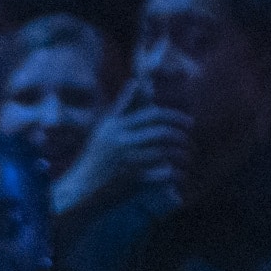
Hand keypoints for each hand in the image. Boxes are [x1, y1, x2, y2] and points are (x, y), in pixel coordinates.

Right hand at [52, 96, 191, 215]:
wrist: (81, 188)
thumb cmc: (96, 157)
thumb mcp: (105, 128)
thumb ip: (122, 106)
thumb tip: (135, 82)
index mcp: (115, 125)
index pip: (152, 114)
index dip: (175, 117)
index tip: (189, 122)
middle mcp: (120, 140)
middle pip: (162, 132)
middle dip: (181, 136)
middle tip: (189, 140)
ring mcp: (127, 160)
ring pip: (165, 153)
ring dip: (181, 155)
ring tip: (187, 157)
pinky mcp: (132, 180)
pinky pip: (163, 175)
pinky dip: (175, 175)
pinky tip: (180, 175)